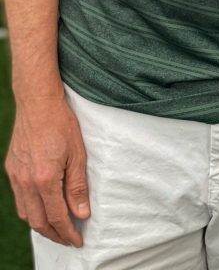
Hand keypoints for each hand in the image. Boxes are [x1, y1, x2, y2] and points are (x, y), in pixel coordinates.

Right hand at [5, 91, 89, 246]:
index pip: (58, 217)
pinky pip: (19, 200)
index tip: (78, 241)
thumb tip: (82, 214)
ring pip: (26, 214)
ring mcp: (16, 177)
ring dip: (41, 225)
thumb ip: (78, 186)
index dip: (68, 233)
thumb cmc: (62, 124)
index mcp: (45, 179)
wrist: (38, 103)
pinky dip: (30, 210)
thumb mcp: (78, 154)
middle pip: (39, 222)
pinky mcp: (12, 170)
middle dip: (54, 235)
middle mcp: (26, 182)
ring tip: (57, 227)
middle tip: (69, 239)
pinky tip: (42, 208)